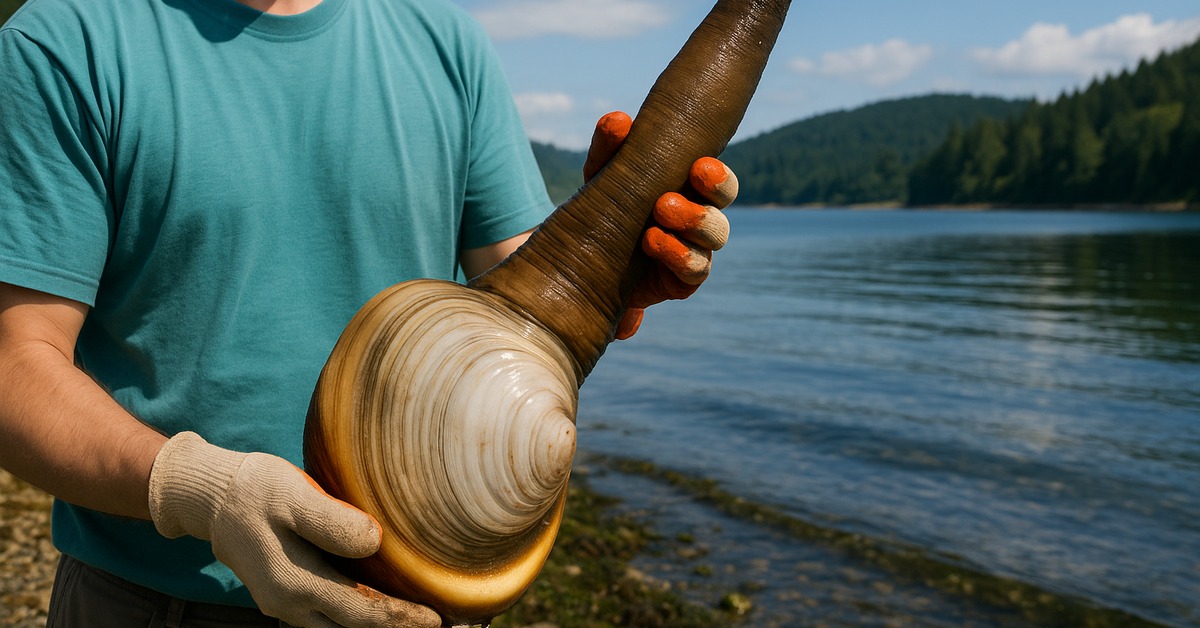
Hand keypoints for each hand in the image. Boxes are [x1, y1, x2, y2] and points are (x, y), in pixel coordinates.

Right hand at [148, 432, 440, 627]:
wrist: (210, 496)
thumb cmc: (254, 489)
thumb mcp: (293, 495)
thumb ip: (332, 522)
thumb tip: (374, 541)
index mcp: (295, 583)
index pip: (360, 611)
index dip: (401, 617)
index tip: (437, 618)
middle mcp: (289, 603)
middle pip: (353, 626)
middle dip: (394, 626)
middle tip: (437, 621)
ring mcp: (283, 602)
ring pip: (338, 625)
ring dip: (374, 623)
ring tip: (413, 615)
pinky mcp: (283, 593)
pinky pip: (326, 614)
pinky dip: (355, 614)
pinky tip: (377, 599)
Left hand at [582, 111, 736, 338]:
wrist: (586, 265)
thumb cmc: (606, 210)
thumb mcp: (601, 177)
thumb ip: (609, 150)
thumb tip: (619, 120)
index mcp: (689, 189)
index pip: (718, 179)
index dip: (717, 174)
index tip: (700, 165)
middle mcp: (700, 219)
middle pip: (724, 204)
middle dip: (714, 191)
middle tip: (690, 178)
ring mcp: (696, 251)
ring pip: (716, 236)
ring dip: (693, 221)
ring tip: (659, 211)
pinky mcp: (684, 281)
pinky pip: (696, 270)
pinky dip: (679, 255)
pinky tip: (652, 241)